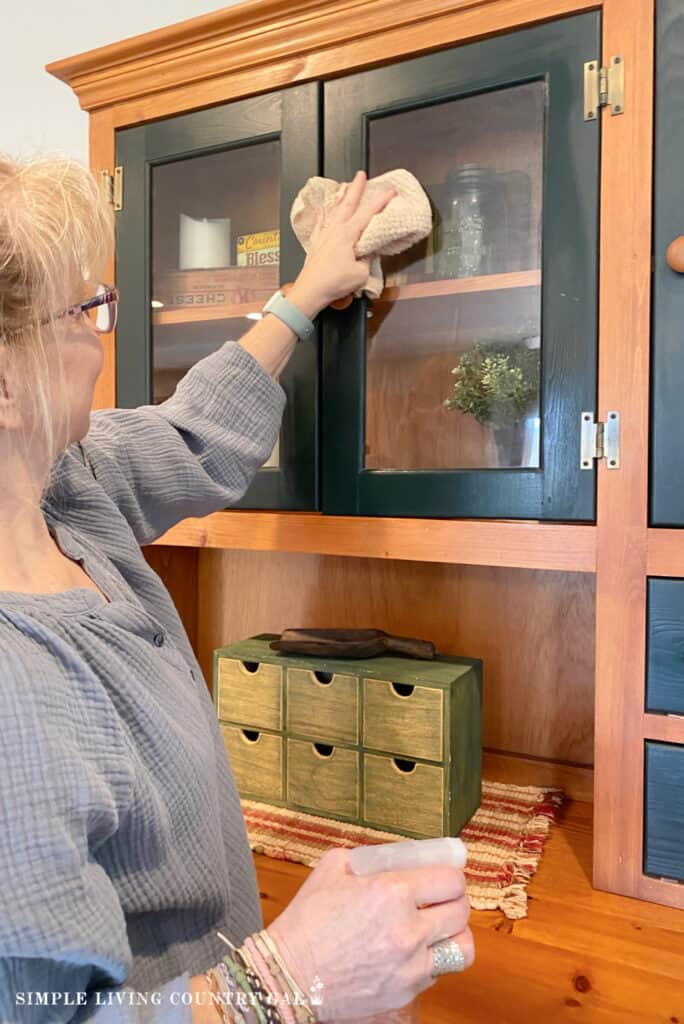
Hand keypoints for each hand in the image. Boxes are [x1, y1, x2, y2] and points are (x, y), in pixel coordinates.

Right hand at [266, 847, 473, 1020]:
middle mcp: (408, 929)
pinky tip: (413, 952)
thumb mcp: (331, 869)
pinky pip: (437, 973)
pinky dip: (432, 960)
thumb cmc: (306, 923)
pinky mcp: (405, 992)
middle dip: (455, 900)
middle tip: (442, 898)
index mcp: (392, 892)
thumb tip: (388, 856)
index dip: (451, 874)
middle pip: (462, 911)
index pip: (450, 880)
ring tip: (440, 929)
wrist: (288, 975)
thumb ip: (365, 857)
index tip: (444, 875)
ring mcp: (410, 965)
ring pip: (462, 948)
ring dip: (454, 934)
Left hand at [294, 170, 396, 310]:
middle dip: (356, 188)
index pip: (368, 213)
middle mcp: (335, 231)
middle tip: (361, 175)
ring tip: (345, 188)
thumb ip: (367, 259)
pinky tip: (322, 210)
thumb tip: (368, 253)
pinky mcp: (316, 245)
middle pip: (348, 204)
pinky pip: (320, 225)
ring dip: (341, 199)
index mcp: (348, 234)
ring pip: (334, 212)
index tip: (389, 192)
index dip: (380, 201)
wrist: (310, 291)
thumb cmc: (334, 283)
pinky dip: (322, 216)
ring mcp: (324, 236)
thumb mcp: (361, 273)